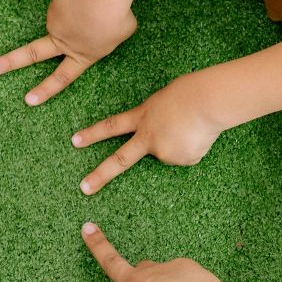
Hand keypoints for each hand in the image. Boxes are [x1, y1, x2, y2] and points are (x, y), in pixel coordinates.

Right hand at [0, 0, 135, 104]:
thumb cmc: (117, 17)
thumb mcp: (121, 34)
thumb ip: (107, 36)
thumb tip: (97, 28)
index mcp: (83, 56)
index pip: (62, 78)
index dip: (45, 90)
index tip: (28, 100)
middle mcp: (64, 43)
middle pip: (31, 54)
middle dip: (9, 62)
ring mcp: (56, 24)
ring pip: (65, 18)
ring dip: (79, 12)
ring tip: (98, 6)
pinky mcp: (54, 6)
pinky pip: (68, 2)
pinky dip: (79, 0)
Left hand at [71, 72, 225, 193]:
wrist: (207, 101)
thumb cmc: (190, 92)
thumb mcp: (164, 101)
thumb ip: (156, 120)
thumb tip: (163, 138)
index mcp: (142, 117)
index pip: (111, 126)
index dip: (92, 134)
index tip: (74, 141)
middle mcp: (148, 137)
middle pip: (120, 160)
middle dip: (100, 175)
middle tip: (84, 189)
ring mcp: (163, 151)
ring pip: (170, 153)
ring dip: (182, 143)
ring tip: (193, 127)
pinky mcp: (181, 160)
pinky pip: (187, 156)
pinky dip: (194, 148)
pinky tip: (200, 135)